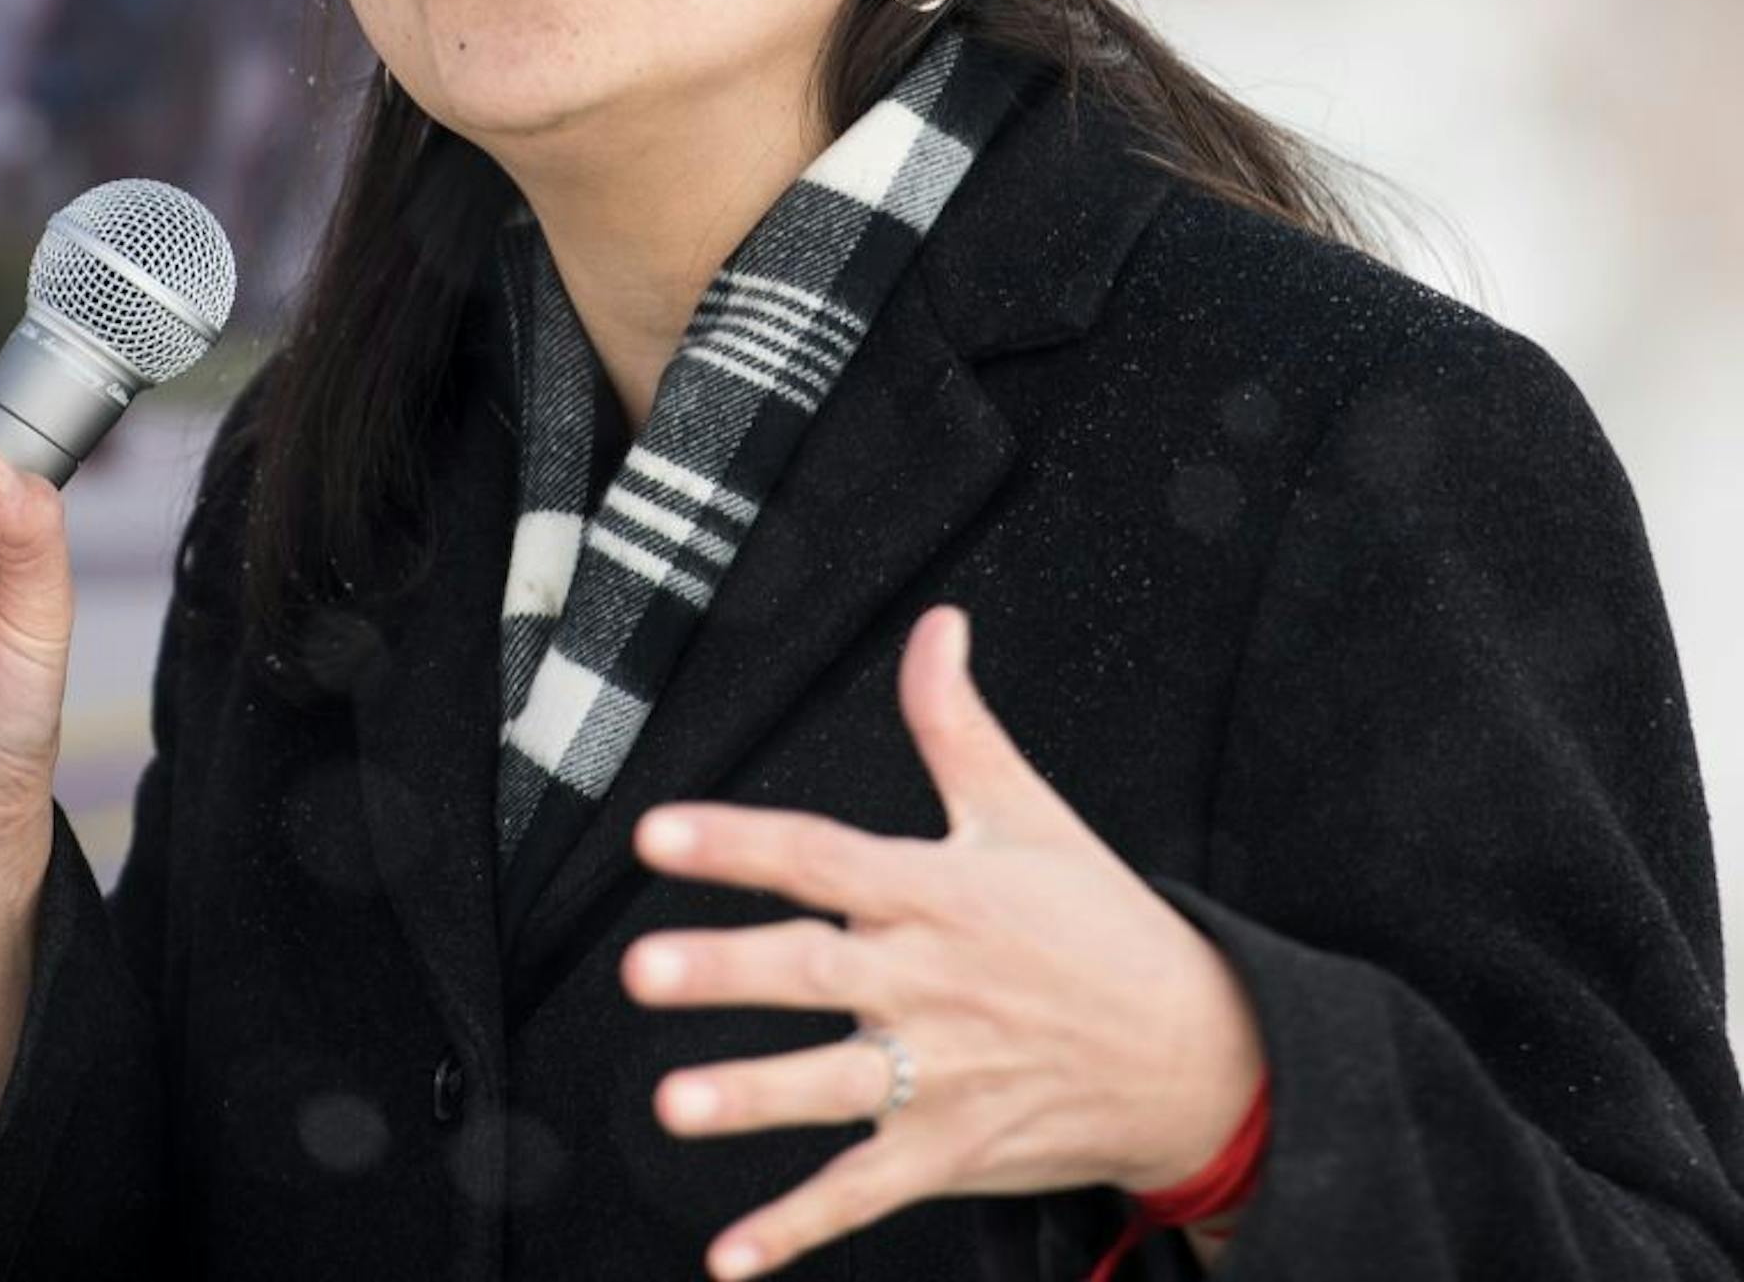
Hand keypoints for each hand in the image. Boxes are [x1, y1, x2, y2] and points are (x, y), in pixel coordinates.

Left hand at [620, 605, 1265, 1278]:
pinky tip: (729, 1257)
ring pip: (830, 1088)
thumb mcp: (1030, 812)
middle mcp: (931, 983)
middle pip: (814, 971)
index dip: (738, 842)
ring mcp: (941, 1077)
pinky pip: (864, 1194)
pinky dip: (796, 1229)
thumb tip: (936, 624)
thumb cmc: (1103, 925)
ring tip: (674, 1104)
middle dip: (727, 972)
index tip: (658, 833)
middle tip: (643, 971)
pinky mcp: (952, 1153)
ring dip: (751, 1100)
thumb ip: (956, 721)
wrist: (1200, 1054)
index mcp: (940, 892)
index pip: (822, 854)